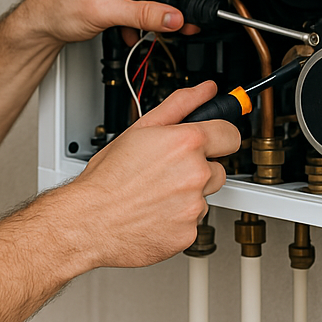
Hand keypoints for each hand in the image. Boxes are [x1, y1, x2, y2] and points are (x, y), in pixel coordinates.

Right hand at [59, 81, 239, 268]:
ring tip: (156, 193)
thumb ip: (179, 105)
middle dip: (199, 169)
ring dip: (187, 195)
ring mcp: (195, 205)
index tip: (213, 142)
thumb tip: (205, 90)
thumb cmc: (108, 177)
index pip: (230, 135)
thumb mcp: (138, 130)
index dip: (220, 137)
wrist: (91, 220)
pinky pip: (194, 221)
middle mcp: (196, 173)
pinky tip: (155, 211)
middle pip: (218, 168)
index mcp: (186, 143)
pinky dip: (179, 218)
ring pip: (204, 196)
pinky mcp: (190, 232)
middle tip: (167, 171)